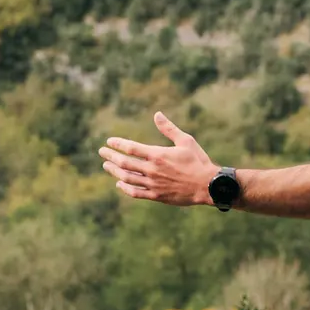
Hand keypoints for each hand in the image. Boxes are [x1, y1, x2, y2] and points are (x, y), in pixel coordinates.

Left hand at [99, 112, 219, 205]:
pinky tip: (120, 183)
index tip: (109, 141)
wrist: (207, 185)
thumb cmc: (198, 161)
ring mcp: (152, 184)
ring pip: (127, 178)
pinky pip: (135, 192)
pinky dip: (125, 188)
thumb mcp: (186, 141)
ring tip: (107, 166)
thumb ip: (169, 128)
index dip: (118, 144)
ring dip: (114, 171)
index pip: (131, 148)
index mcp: (158, 155)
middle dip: (111, 156)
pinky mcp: (156, 195)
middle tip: (102, 152)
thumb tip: (157, 115)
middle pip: (124, 163)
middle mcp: (152, 170)